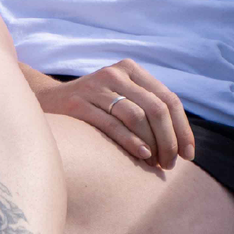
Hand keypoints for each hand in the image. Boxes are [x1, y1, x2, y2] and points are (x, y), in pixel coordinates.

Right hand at [35, 61, 195, 169]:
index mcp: (131, 70)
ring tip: (157, 164)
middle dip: (170, 140)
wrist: (45, 102)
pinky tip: (143, 156)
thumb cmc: (91, 107)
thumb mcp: (119, 97)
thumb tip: (180, 142)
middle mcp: (115, 73)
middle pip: (157, 108)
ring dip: (153, 145)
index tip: (189, 154)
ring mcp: (95, 87)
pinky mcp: (78, 104)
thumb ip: (146, 108)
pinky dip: (132, 142)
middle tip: (171, 164)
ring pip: (138, 116)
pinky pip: (112, 125)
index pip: (169, 99)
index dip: (183, 128)